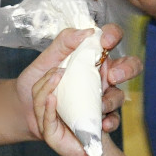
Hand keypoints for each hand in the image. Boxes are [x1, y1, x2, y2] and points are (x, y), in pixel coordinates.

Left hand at [13, 25, 141, 139]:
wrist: (26, 111)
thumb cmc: (38, 82)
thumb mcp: (46, 60)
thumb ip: (64, 42)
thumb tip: (87, 32)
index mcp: (91, 57)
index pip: (110, 39)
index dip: (114, 35)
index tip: (106, 41)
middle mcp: (101, 76)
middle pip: (128, 67)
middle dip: (127, 69)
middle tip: (113, 76)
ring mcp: (101, 98)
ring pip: (118, 96)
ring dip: (111, 100)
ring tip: (100, 106)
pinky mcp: (97, 119)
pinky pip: (112, 121)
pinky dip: (110, 122)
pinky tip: (102, 124)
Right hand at [31, 66, 99, 155]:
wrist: (101, 149)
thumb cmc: (98, 124)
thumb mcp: (95, 100)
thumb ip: (93, 85)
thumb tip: (98, 61)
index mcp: (55, 103)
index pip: (42, 86)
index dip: (47, 75)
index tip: (60, 64)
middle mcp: (48, 112)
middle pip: (38, 92)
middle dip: (47, 79)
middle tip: (59, 68)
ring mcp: (47, 124)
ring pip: (40, 103)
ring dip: (47, 88)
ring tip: (56, 77)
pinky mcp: (50, 136)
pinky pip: (47, 120)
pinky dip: (49, 109)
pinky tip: (52, 98)